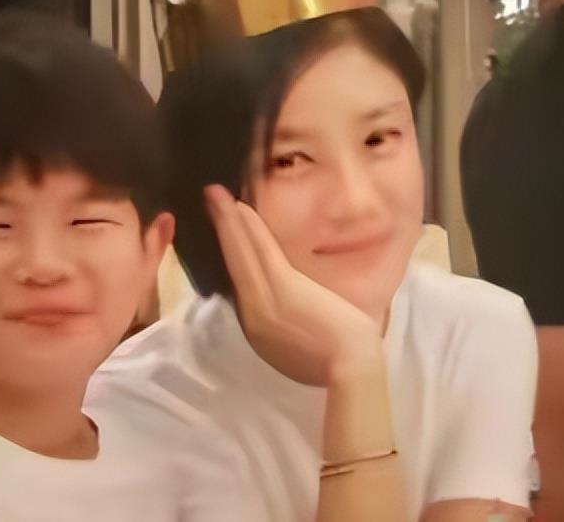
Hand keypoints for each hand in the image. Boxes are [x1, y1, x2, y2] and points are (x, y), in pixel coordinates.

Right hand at [204, 185, 382, 386]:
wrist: (352, 370)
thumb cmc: (343, 357)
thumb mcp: (305, 339)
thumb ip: (294, 318)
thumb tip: (300, 298)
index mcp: (259, 327)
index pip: (242, 282)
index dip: (234, 252)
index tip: (229, 230)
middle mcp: (253, 314)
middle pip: (235, 263)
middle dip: (223, 228)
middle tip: (211, 198)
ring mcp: (264, 301)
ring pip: (241, 254)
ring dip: (228, 220)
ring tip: (215, 194)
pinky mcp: (281, 288)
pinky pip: (260, 252)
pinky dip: (246, 228)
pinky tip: (239, 207)